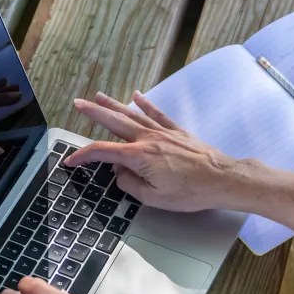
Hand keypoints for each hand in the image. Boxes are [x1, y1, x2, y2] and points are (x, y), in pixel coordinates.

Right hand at [65, 91, 262, 211]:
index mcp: (139, 156)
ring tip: (98, 96)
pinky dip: (145, 104)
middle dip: (94, 112)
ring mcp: (162, 132)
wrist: (221, 178)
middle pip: (114, 121)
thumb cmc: (191, 191)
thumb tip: (120, 174)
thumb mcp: (153, 197)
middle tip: (78, 104)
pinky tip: (137, 96)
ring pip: (132, 114)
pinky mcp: (176, 132)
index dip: (83, 156)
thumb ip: (130, 184)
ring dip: (113, 104)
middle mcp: (147, 139)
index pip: (102, 151)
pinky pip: (157, 114)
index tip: (71, 161)